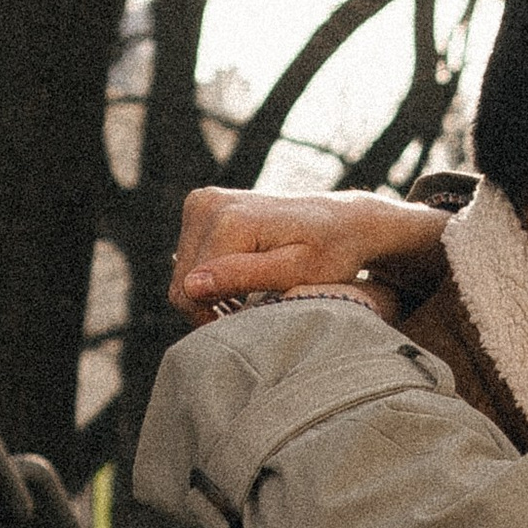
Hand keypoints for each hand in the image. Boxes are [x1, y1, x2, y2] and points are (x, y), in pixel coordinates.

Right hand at [171, 186, 451, 320]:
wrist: (344, 220)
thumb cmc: (332, 253)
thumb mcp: (298, 273)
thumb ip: (244, 277)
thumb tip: (191, 285)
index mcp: (228, 222)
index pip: (189, 292)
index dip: (215, 321)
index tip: (251, 326)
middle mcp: (208, 203)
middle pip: (182, 282)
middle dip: (212, 307)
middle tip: (254, 315)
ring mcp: (202, 201)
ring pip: (185, 272)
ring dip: (212, 293)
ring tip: (251, 298)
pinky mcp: (202, 205)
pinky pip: (190, 257)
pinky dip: (211, 276)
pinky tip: (242, 281)